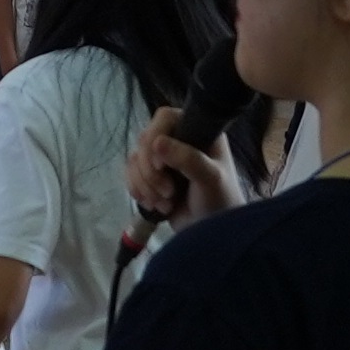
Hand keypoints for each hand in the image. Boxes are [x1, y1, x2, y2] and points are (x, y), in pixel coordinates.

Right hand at [126, 109, 241, 225]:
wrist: (213, 232)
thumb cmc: (220, 200)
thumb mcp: (210, 178)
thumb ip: (188, 159)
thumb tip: (156, 143)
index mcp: (197, 131)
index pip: (165, 118)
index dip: (156, 137)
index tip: (162, 165)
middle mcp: (178, 140)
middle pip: (144, 140)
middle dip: (151, 171)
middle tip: (168, 192)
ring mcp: (162, 159)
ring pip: (134, 160)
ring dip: (145, 185)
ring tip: (166, 203)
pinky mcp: (150, 177)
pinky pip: (130, 175)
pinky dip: (138, 191)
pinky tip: (155, 205)